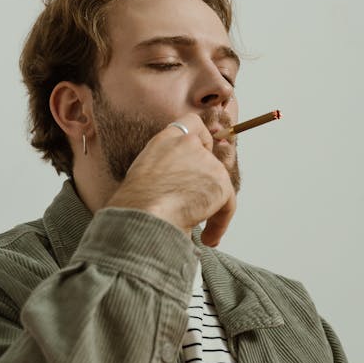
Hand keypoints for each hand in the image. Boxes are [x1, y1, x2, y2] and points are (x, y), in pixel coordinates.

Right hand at [106, 113, 235, 246]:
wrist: (143, 213)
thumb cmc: (135, 205)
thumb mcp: (144, 176)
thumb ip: (165, 171)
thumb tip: (178, 188)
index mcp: (165, 140)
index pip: (191, 125)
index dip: (202, 141)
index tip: (204, 155)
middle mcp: (187, 144)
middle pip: (210, 160)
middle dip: (207, 185)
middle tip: (199, 207)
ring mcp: (206, 161)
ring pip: (219, 186)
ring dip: (212, 209)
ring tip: (201, 233)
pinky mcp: (219, 180)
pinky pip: (228, 203)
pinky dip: (220, 223)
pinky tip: (208, 237)